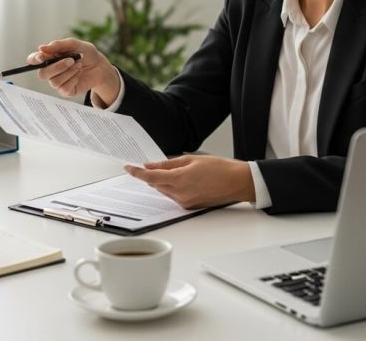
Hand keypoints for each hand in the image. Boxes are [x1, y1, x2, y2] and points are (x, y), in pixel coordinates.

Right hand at [27, 38, 120, 104]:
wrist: (100, 65)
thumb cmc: (86, 53)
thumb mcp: (74, 44)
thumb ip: (58, 45)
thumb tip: (42, 48)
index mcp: (49, 57)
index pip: (34, 60)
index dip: (34, 60)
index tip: (41, 57)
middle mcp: (51, 71)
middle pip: (42, 74)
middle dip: (57, 67)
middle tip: (71, 60)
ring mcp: (58, 81)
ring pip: (54, 81)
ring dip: (69, 72)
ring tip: (79, 65)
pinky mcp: (66, 91)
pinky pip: (64, 88)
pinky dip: (74, 79)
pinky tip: (79, 74)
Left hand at [124, 155, 255, 208]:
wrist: (237, 183)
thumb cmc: (219, 168)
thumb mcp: (191, 159)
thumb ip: (168, 164)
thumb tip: (151, 165)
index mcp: (179, 179)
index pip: (150, 177)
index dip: (137, 173)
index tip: (128, 168)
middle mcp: (180, 194)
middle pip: (156, 184)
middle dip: (153, 175)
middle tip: (156, 164)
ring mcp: (185, 202)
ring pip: (165, 191)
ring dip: (164, 182)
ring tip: (179, 171)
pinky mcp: (190, 206)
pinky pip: (174, 196)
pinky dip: (173, 188)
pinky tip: (184, 180)